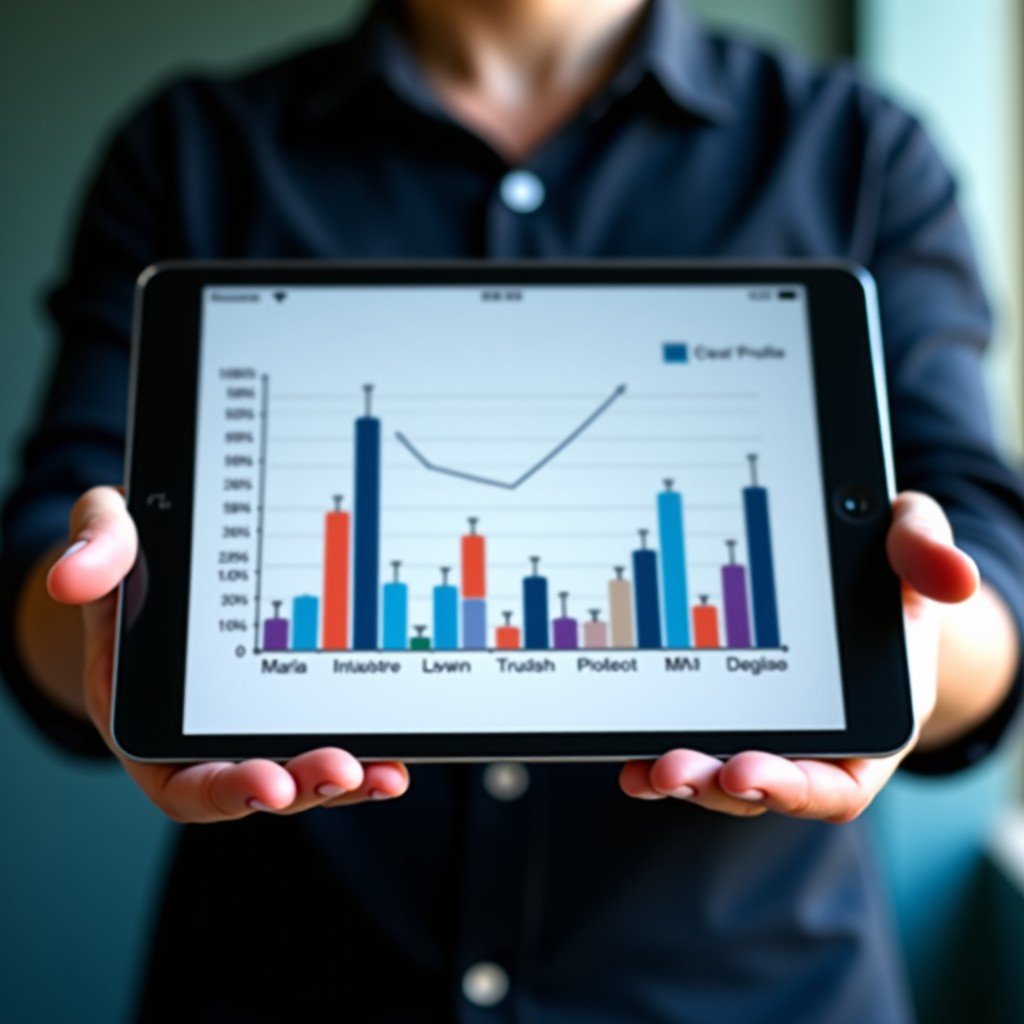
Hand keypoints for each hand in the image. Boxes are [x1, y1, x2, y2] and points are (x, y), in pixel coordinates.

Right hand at [46, 485, 408, 822]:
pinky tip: (398, 749)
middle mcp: (204, 735)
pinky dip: (364, 747)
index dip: (226, 789)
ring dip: (345, 778)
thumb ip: (98, 547)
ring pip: (300, 771)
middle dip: (302, 786)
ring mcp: (254, 724)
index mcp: (150, 718)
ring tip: (386, 774)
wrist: (171, 551)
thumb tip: (70, 577)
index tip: (268, 783)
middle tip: (344, 772)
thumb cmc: (138, 555)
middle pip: (257, 785)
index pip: (183, 779)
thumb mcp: (111, 536)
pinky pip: (328, 734)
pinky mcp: (294, 703)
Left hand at [619, 491, 978, 821]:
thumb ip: (924, 551)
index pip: (839, 781)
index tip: (748, 770)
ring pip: (725, 775)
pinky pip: (697, 745)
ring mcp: (770, 731)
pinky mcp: (728, 714)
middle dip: (719, 786)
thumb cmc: (886, 567)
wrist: (855, 573)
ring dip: (684, 778)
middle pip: (767, 787)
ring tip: (646, 771)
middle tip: (672, 769)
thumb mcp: (909, 544)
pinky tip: (626, 753)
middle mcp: (819, 739)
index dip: (795, 787)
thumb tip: (953, 575)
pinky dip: (660, 757)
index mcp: (873, 721)